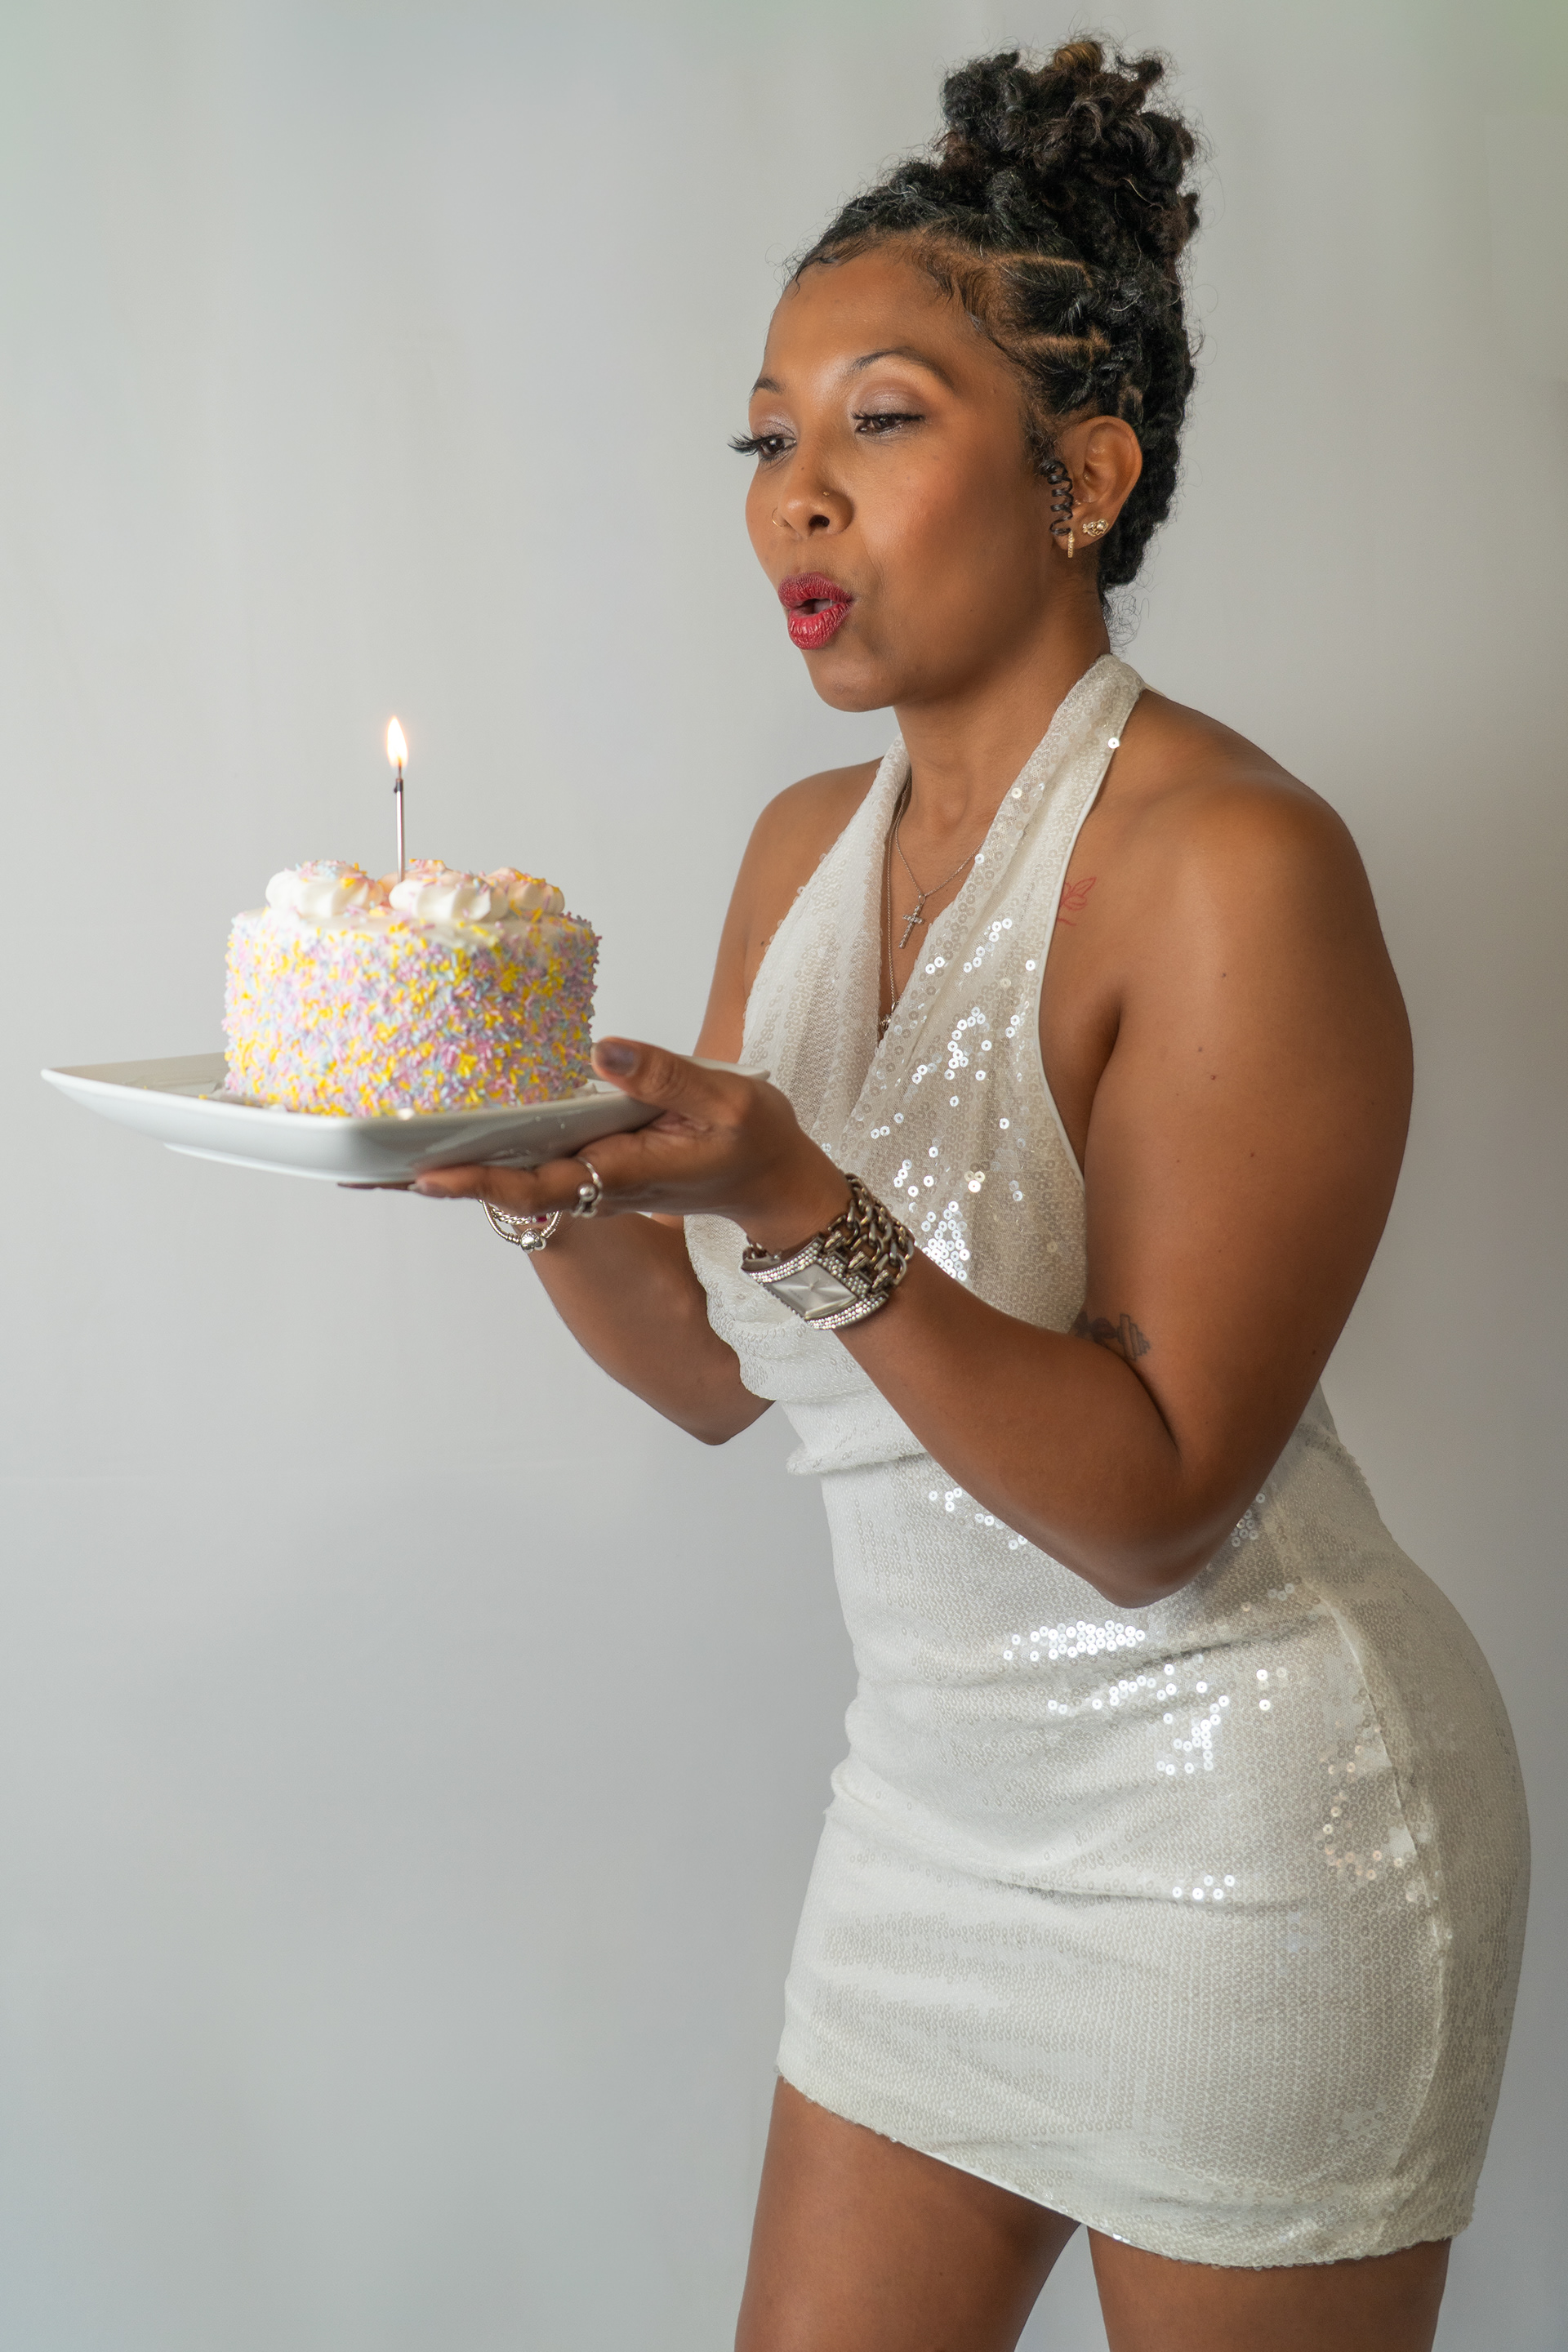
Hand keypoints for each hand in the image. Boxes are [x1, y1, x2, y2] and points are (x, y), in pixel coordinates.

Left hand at [409, 1038, 849, 1252]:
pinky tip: (444, 1136)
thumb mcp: (728, 1101)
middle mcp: (595, 1184)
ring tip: (375, 1157)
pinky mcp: (592, 1164)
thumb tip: (599, 1050)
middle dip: (436, 1180)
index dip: (480, 1183)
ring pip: (510, 1175)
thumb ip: (663, 1075)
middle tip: (359, 1171)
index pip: (540, 1184)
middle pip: (504, 1186)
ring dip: (450, 1168)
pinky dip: (483, 1152)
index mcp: (622, 1173)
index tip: (425, 1178)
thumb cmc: (758, 1144)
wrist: (775, 1184)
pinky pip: (528, 1160)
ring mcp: (591, 1178)